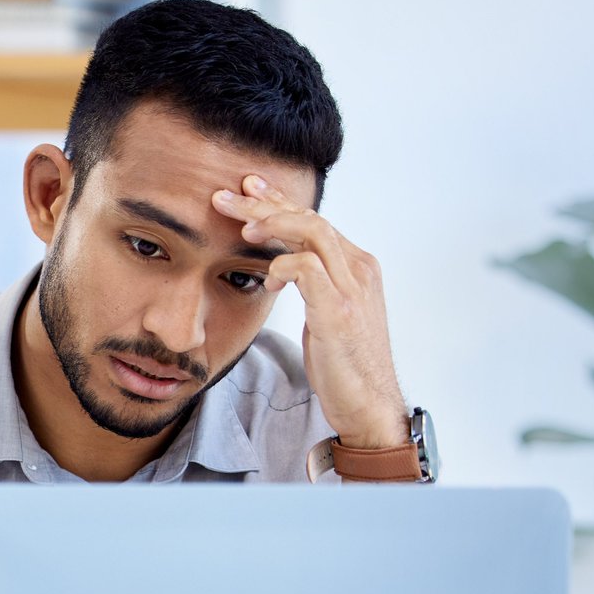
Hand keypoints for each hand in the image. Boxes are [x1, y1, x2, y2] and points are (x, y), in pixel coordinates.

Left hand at [212, 175, 408, 448]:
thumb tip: (280, 263)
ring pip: (312, 230)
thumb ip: (311, 282)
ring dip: (271, 224)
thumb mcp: (326, 312)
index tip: (247, 189)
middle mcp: (357, 267)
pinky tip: (268, 280)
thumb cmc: (344, 362)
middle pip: (309, 217)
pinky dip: (282, 266)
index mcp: (354, 265)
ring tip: (241, 229)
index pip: (313, 219)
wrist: (369, 404)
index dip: (278, 201)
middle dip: (263, 203)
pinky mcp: (340, 310)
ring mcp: (353, 287)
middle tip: (225, 197)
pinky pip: (308, 268)